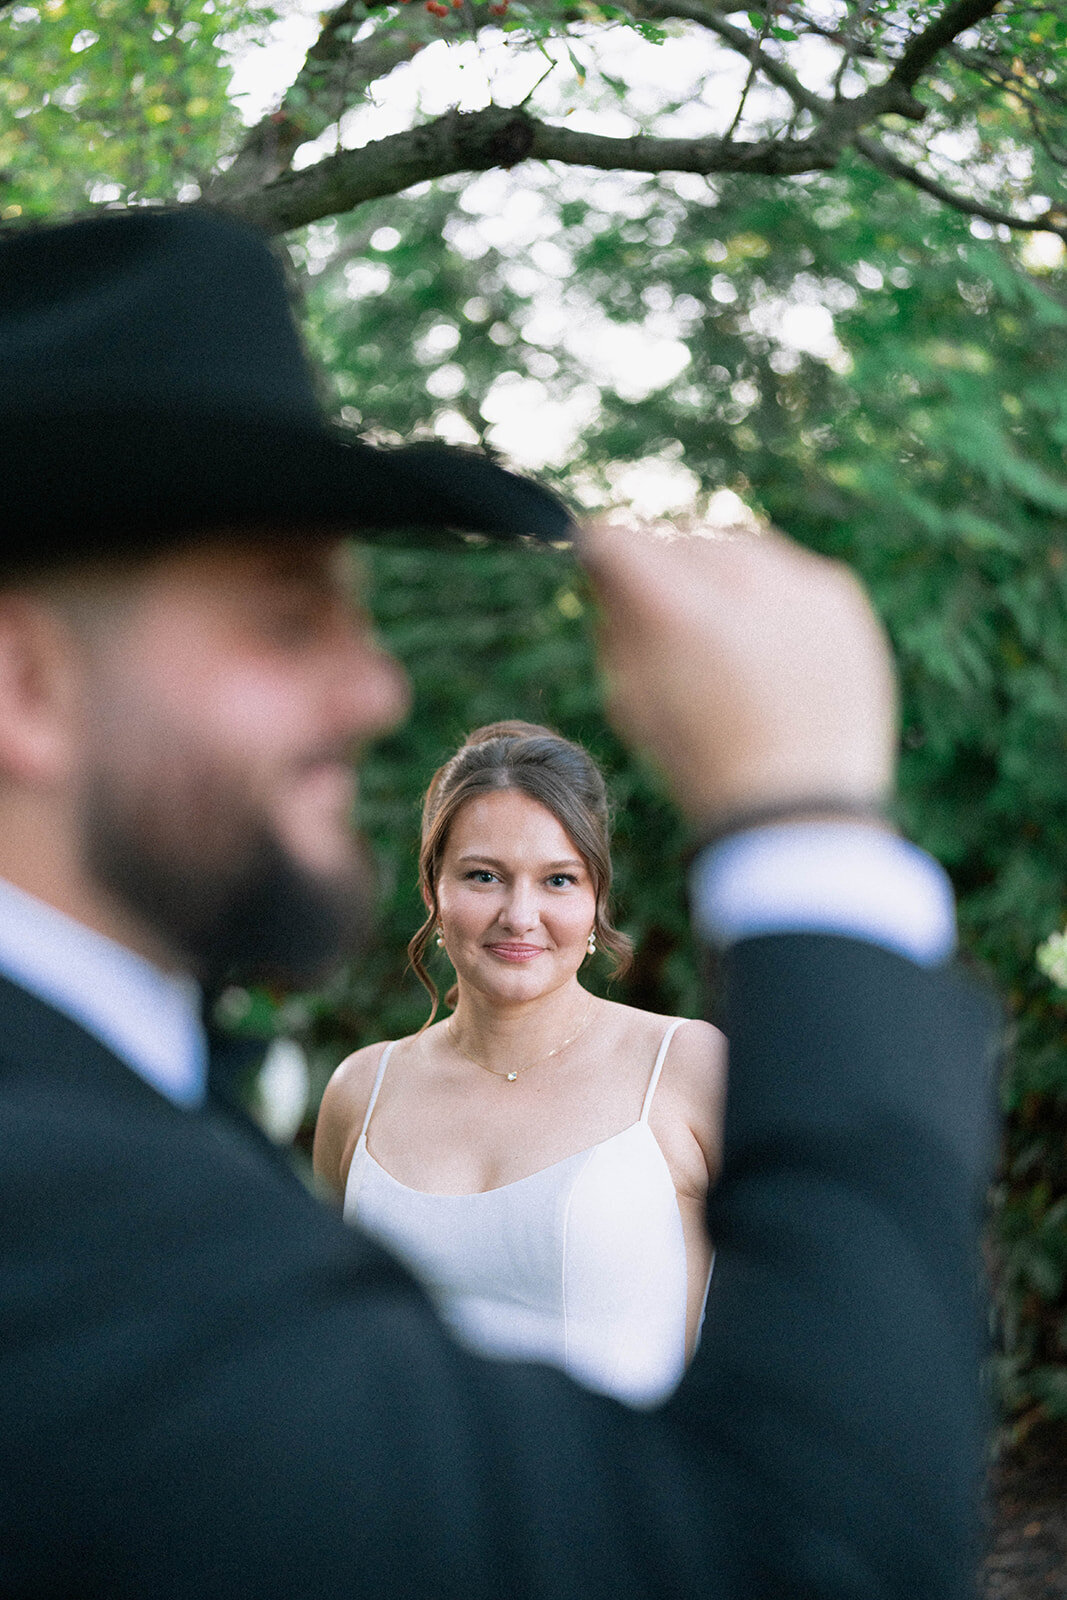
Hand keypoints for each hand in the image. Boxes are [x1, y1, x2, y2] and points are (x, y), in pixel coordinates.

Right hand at [579, 514, 896, 826]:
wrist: (801, 807)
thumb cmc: (704, 763)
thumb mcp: (631, 701)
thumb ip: (616, 626)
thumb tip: (610, 572)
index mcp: (674, 608)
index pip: (618, 541)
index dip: (602, 555)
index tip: (601, 566)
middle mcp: (738, 579)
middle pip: (678, 539)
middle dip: (663, 567)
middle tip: (662, 612)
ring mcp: (796, 583)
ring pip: (735, 546)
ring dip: (717, 575)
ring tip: (719, 635)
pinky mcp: (838, 596)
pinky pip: (788, 569)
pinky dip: (769, 593)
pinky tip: (764, 642)